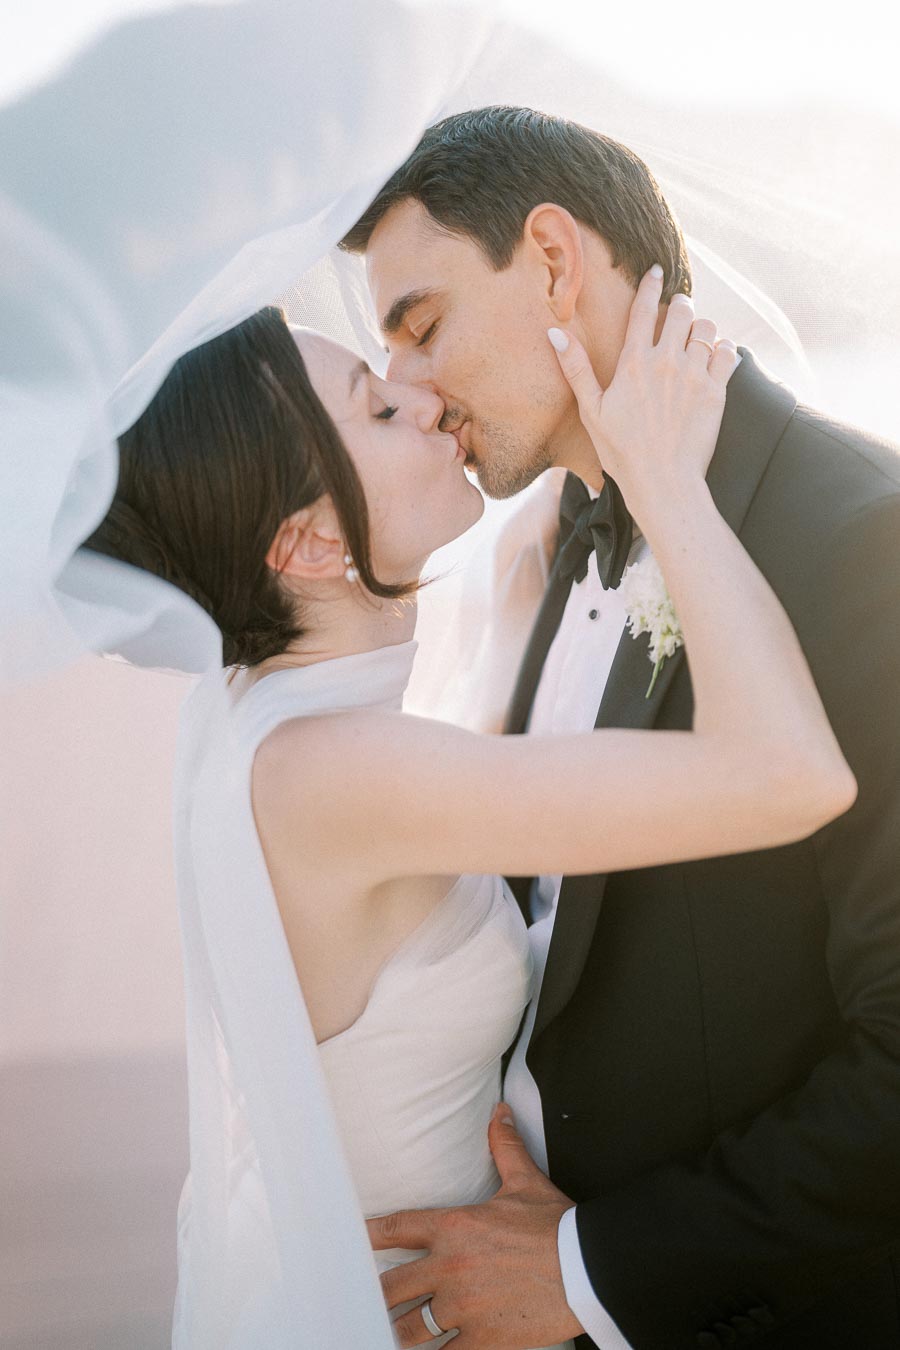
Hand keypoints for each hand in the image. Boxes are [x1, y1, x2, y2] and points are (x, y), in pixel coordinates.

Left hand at [368, 1104, 583, 1347]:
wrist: (586, 1268)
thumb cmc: (555, 1225)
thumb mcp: (526, 1182)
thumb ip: (505, 1148)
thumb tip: (500, 1113)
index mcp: (455, 1227)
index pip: (399, 1228)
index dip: (371, 1234)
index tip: (353, 1240)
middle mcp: (451, 1267)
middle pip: (394, 1286)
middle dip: (379, 1294)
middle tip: (365, 1299)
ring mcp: (464, 1307)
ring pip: (412, 1328)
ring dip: (400, 1332)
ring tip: (386, 1334)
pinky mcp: (482, 1339)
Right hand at [549, 266, 739, 515]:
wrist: (663, 482)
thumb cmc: (622, 452)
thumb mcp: (591, 411)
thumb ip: (576, 368)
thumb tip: (555, 333)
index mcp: (634, 363)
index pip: (643, 309)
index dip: (650, 285)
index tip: (656, 271)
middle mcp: (666, 362)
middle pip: (681, 311)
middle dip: (680, 304)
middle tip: (679, 308)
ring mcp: (694, 375)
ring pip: (707, 329)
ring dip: (702, 327)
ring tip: (696, 336)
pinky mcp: (716, 392)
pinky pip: (728, 354)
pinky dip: (724, 349)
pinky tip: (717, 355)